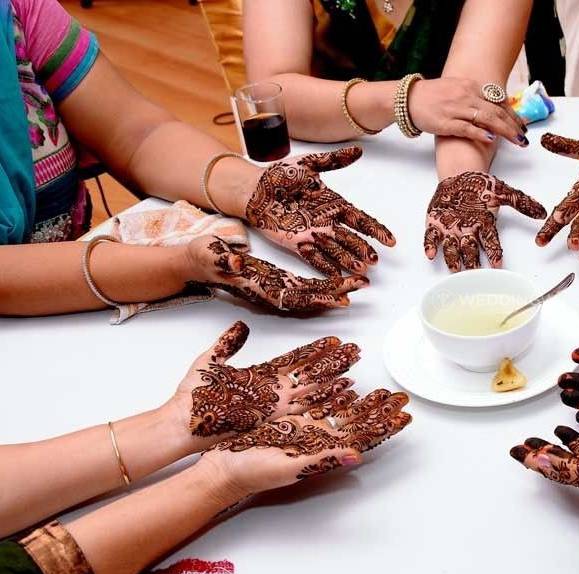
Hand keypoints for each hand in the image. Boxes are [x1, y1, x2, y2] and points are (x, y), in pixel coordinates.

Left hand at [167, 321, 359, 441]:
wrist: (181, 426)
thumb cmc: (191, 400)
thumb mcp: (208, 363)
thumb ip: (227, 345)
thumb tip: (240, 327)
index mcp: (262, 378)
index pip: (296, 360)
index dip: (315, 350)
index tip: (334, 341)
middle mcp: (274, 393)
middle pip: (311, 374)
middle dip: (334, 363)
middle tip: (355, 351)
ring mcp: (275, 407)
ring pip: (314, 390)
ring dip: (336, 381)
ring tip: (356, 371)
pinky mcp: (274, 420)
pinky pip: (307, 408)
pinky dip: (326, 401)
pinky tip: (343, 395)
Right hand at [187, 236, 367, 312]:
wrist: (196, 262)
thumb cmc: (202, 257)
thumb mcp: (210, 253)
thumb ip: (223, 259)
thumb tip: (238, 262)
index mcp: (257, 285)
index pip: (293, 294)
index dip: (318, 297)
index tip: (342, 297)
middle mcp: (269, 291)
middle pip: (309, 296)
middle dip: (337, 292)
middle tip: (363, 283)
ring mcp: (273, 288)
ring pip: (310, 292)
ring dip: (335, 289)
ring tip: (360, 282)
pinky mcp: (276, 282)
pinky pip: (304, 287)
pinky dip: (324, 286)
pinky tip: (341, 282)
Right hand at [201, 390, 410, 494]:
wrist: (221, 466)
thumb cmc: (252, 473)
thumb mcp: (289, 467)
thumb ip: (322, 459)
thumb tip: (356, 455)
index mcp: (322, 450)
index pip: (362, 436)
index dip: (384, 426)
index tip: (405, 415)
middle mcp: (316, 437)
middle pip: (356, 419)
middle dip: (379, 408)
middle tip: (400, 396)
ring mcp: (303, 425)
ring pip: (339, 406)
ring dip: (360, 396)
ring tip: (380, 386)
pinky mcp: (287, 415)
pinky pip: (315, 397)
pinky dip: (331, 386)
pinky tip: (344, 378)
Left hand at [245, 147, 394, 275]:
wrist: (254, 189)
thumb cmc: (279, 176)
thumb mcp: (309, 164)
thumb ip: (333, 161)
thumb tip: (358, 150)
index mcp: (333, 204)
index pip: (360, 219)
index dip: (376, 230)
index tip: (390, 241)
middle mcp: (327, 222)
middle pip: (351, 239)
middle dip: (363, 250)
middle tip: (374, 260)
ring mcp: (313, 234)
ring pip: (336, 250)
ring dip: (348, 261)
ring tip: (361, 270)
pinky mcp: (297, 243)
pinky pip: (314, 257)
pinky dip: (326, 267)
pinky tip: (337, 276)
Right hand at [408, 77, 527, 146]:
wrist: (408, 99)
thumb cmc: (432, 97)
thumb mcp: (456, 89)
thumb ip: (474, 97)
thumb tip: (492, 107)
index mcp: (470, 86)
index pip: (498, 100)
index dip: (512, 114)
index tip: (522, 125)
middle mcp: (466, 95)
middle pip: (496, 110)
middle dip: (513, 125)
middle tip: (524, 137)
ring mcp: (456, 109)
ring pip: (487, 119)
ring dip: (505, 130)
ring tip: (517, 141)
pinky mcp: (445, 122)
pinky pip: (467, 128)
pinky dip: (480, 133)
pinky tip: (492, 139)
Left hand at [423, 171, 545, 270]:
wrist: (460, 177)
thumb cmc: (481, 186)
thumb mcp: (503, 191)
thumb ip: (521, 203)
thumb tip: (541, 212)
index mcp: (484, 226)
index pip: (491, 242)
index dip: (494, 253)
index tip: (497, 264)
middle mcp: (468, 232)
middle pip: (470, 251)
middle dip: (472, 263)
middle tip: (474, 273)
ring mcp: (450, 230)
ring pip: (452, 249)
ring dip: (453, 259)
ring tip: (455, 268)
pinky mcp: (435, 225)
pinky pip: (431, 238)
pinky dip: (430, 246)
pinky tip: (431, 254)